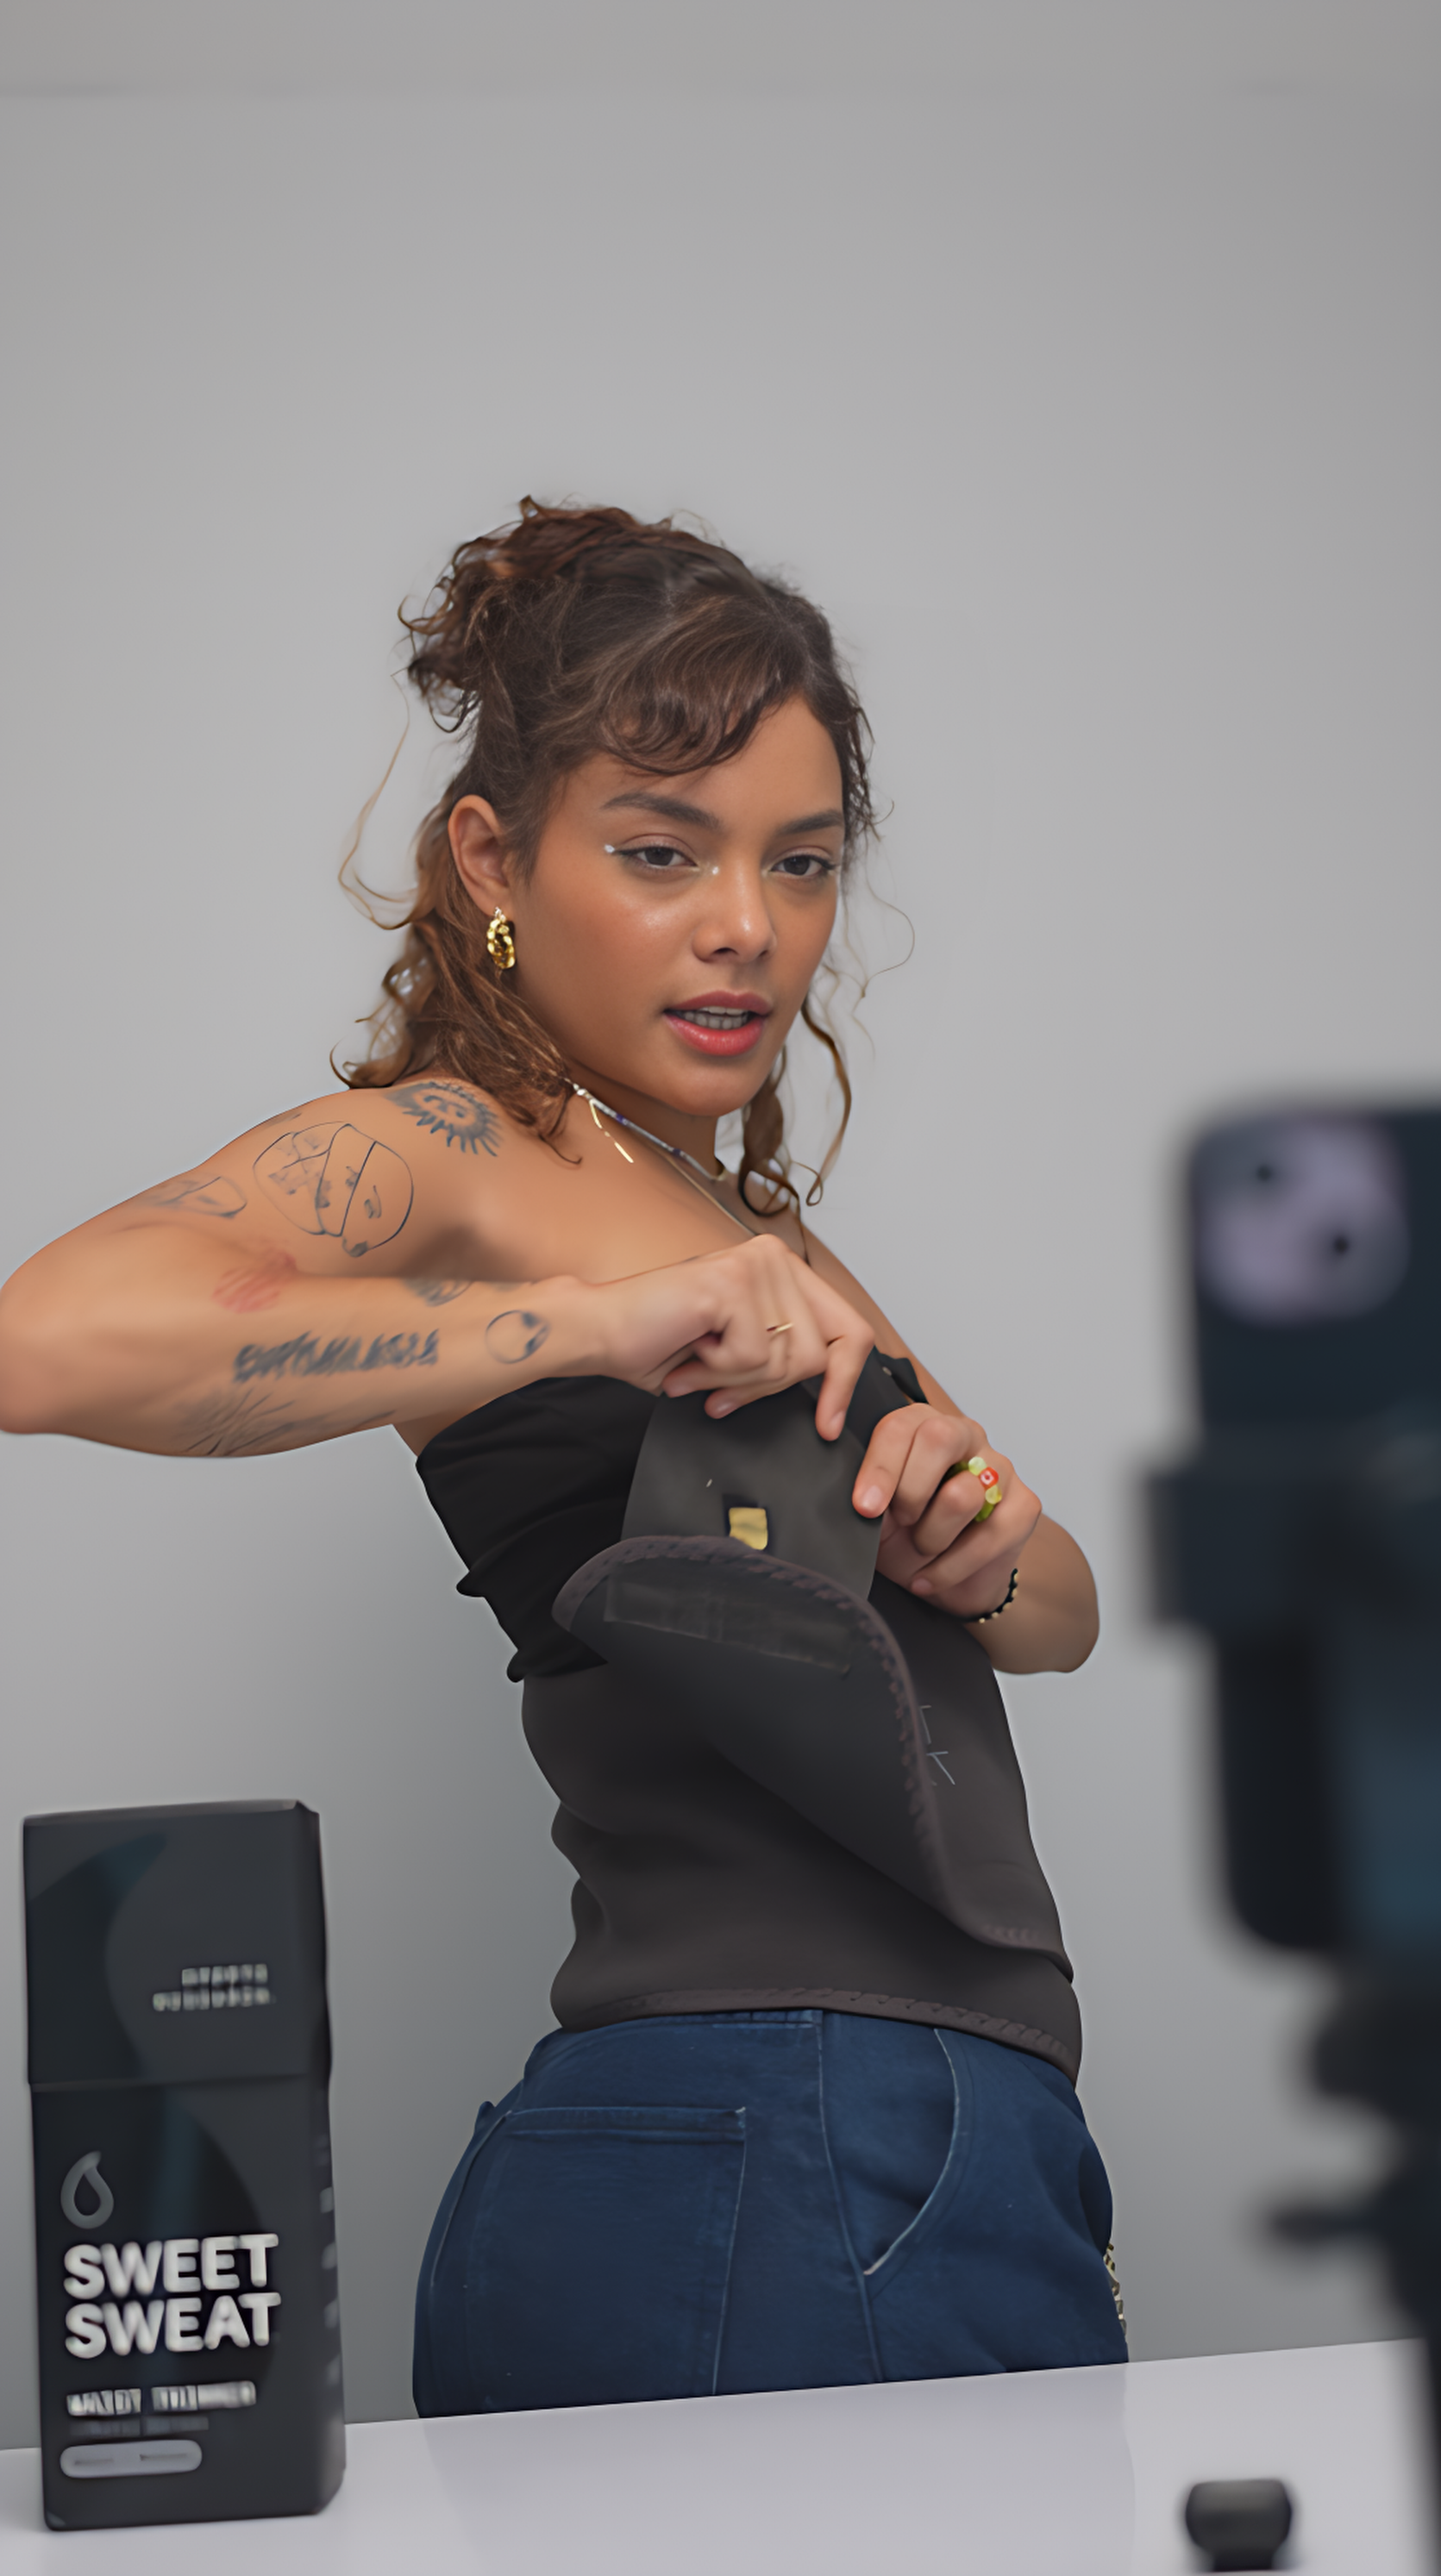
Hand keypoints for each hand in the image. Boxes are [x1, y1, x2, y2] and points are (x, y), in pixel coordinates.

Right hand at [587, 1235, 873, 1439]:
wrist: (598, 1331)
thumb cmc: (659, 1342)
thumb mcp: (741, 1353)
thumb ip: (784, 1357)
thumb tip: (833, 1392)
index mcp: (782, 1269)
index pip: (850, 1330)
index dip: (844, 1382)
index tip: (828, 1423)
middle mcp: (775, 1257)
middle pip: (819, 1354)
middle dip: (768, 1387)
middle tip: (722, 1389)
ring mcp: (755, 1265)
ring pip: (788, 1360)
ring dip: (737, 1379)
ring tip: (697, 1364)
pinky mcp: (732, 1283)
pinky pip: (754, 1358)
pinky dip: (718, 1371)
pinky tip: (689, 1350)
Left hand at [852, 1401, 1041, 1617]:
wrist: (941, 1577)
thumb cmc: (904, 1535)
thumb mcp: (875, 1515)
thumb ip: (868, 1497)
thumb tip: (866, 1499)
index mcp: (921, 1426)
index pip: (900, 1427)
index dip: (880, 1467)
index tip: (865, 1507)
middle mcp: (965, 1435)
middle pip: (940, 1437)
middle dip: (910, 1490)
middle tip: (900, 1521)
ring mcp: (1000, 1468)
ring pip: (963, 1495)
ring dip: (930, 1537)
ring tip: (922, 1548)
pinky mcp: (1024, 1505)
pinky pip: (988, 1537)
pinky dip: (950, 1568)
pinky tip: (931, 1577)